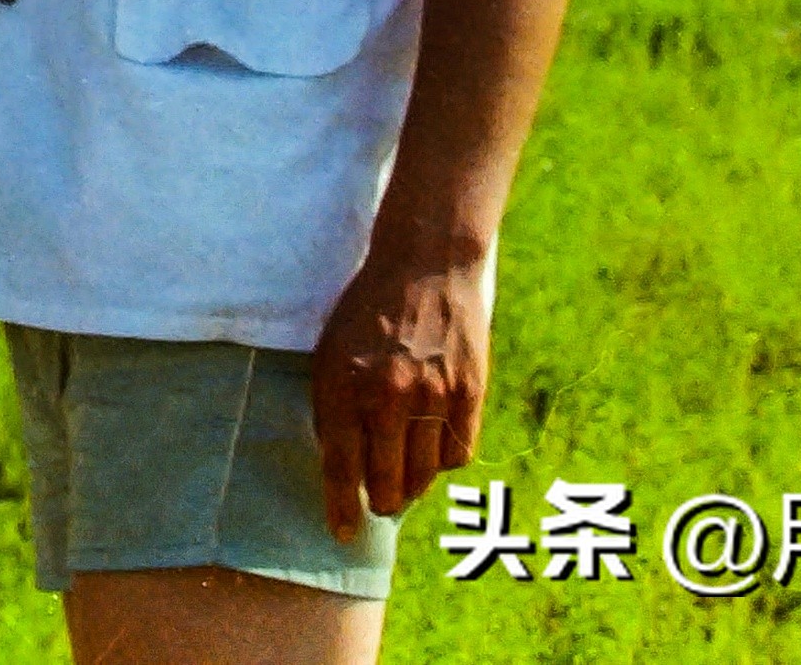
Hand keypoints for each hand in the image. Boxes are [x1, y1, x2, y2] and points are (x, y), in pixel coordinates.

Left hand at [310, 248, 490, 539]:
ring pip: (424, 474)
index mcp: (343, 383)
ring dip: (412, 485)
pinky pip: (457, 454)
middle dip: (380, 500)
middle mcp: (387, 394)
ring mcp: (432, 394)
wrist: (425, 267)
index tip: (342, 532)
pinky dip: (443, 460)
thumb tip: (340, 468)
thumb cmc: (368, 313)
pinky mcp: (469, 392)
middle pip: (386, 480)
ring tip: (405, 479)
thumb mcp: (331, 352)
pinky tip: (432, 447)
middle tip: (380, 501)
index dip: (340, 507)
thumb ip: (332, 407)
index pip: (340, 465)